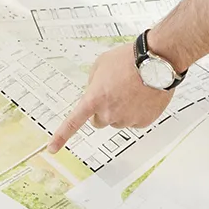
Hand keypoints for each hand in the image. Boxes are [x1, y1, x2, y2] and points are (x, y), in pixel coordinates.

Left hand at [47, 43, 173, 152]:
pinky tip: (141, 96)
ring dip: (121, 110)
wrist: (156, 61)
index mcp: (95, 98)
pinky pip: (134, 121)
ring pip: (118, 121)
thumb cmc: (128, 59)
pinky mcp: (143, 122)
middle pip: (98, 121)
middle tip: (113, 94)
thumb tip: (94, 93)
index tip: (52, 149)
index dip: (61, 137)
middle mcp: (109, 112)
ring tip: (131, 90)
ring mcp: (127, 119)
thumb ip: (93, 82)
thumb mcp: (100, 65)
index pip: (73, 122)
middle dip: (102, 111)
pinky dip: (136, 112)